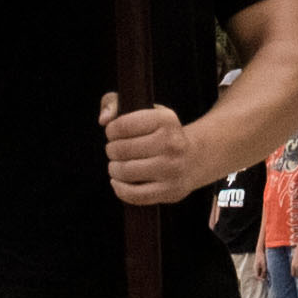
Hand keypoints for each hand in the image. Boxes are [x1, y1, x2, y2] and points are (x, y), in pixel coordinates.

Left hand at [101, 94, 218, 206]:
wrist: (194, 159)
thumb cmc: (160, 133)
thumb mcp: (143, 109)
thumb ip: (114, 102)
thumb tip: (104, 120)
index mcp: (166, 120)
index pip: (121, 126)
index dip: (111, 131)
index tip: (115, 133)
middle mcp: (173, 144)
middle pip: (120, 150)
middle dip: (112, 150)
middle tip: (117, 151)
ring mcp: (173, 170)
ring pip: (124, 172)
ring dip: (114, 169)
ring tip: (118, 165)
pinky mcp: (170, 191)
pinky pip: (134, 195)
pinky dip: (120, 188)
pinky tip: (119, 181)